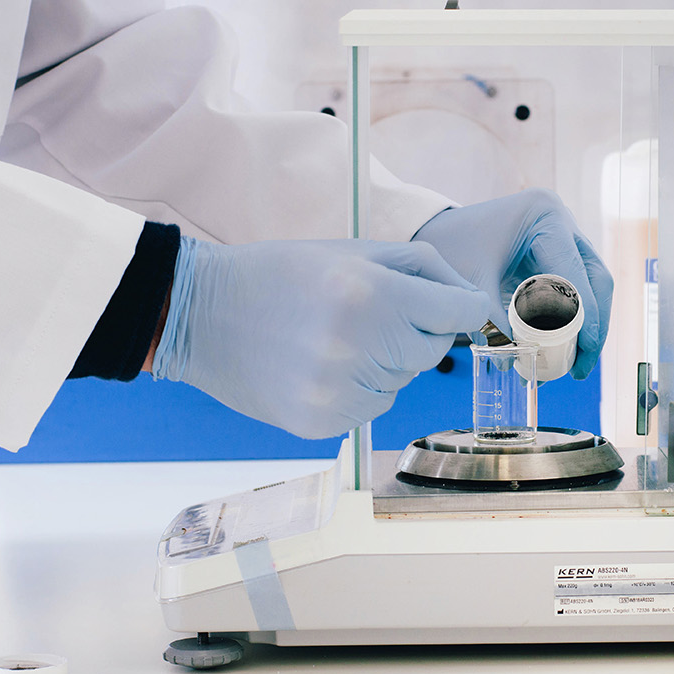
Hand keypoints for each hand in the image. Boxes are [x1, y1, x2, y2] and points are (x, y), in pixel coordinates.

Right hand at [154, 237, 489, 438]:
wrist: (201, 313)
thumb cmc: (283, 273)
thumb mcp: (355, 251)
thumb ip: (424, 270)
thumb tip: (473, 303)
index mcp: (373, 294)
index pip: (460, 312)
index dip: (462, 306)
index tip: (456, 305)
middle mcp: (360, 347)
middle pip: (434, 350)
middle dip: (414, 330)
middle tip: (369, 312)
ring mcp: (339, 391)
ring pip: (403, 381)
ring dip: (384, 362)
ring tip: (334, 338)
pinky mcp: (322, 422)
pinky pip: (373, 406)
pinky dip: (359, 388)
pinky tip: (320, 366)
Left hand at [411, 189, 612, 379]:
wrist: (438, 230)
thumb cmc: (450, 246)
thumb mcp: (470, 284)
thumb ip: (492, 323)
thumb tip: (515, 363)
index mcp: (544, 216)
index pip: (575, 273)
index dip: (585, 316)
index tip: (584, 351)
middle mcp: (561, 220)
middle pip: (596, 279)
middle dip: (594, 327)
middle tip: (580, 368)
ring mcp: (563, 234)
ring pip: (592, 285)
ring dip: (588, 326)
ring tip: (573, 366)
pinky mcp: (559, 251)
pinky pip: (578, 287)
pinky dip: (573, 318)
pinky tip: (562, 348)